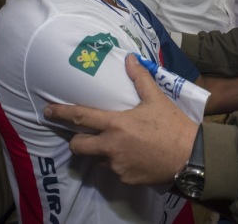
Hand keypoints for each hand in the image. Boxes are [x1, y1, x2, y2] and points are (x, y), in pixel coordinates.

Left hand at [44, 54, 197, 184]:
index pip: (79, 117)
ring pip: (97, 159)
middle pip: (78, 146)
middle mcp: (110, 147)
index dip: (60, 113)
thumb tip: (131, 59)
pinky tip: (134, 157)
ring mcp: (117, 166)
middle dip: (76, 140)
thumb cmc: (172, 125)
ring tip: (119, 146)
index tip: (48, 111)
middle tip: (84, 135)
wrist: (190, 156)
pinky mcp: (125, 179)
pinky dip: (120, 164)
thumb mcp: (156, 99)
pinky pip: (115, 171)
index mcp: (115, 124)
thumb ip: (140, 79)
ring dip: (101, 153)